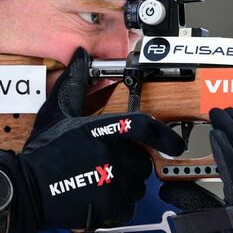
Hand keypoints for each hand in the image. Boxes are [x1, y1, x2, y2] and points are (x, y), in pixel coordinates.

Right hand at [0, 48, 184, 230]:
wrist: (25, 188)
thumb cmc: (43, 153)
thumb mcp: (57, 113)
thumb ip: (76, 85)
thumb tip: (81, 58)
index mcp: (103, 129)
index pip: (145, 126)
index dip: (165, 136)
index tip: (175, 144)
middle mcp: (111, 153)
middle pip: (142, 160)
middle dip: (131, 165)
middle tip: (109, 166)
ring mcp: (113, 179)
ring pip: (137, 185)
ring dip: (126, 186)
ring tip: (101, 181)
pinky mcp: (109, 203)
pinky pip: (128, 206)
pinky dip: (119, 206)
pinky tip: (101, 198)